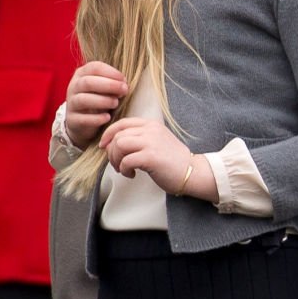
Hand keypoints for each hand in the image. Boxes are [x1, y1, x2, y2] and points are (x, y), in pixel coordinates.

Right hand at [65, 61, 127, 148]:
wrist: (83, 121)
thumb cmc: (99, 98)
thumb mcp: (105, 88)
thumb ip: (113, 83)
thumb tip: (124, 84)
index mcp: (82, 74)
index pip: (94, 67)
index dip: (111, 72)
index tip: (124, 80)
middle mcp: (74, 87)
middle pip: (88, 82)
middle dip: (109, 85)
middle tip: (124, 90)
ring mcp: (71, 103)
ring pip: (83, 99)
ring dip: (102, 101)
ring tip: (116, 103)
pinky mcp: (73, 120)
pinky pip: (82, 118)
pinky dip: (96, 118)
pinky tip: (107, 118)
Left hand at [99, 118, 215, 200]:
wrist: (192, 172)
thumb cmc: (173, 161)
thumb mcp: (157, 141)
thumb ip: (140, 138)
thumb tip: (114, 144)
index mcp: (151, 125)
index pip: (122, 123)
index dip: (108, 134)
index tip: (104, 146)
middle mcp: (151, 130)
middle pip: (118, 136)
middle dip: (111, 152)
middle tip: (117, 165)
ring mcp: (151, 142)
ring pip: (119, 145)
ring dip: (116, 160)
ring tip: (123, 169)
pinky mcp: (151, 157)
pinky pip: (126, 160)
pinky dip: (124, 169)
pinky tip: (132, 175)